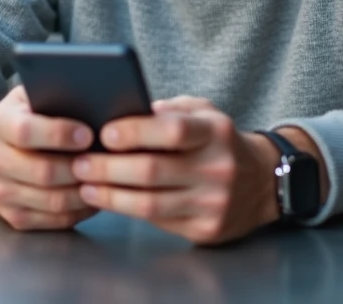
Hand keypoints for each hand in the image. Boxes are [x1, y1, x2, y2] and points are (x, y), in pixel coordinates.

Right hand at [0, 87, 97, 231]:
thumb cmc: (21, 118)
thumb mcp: (28, 97)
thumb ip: (51, 95)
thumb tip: (91, 101)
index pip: (26, 131)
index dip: (60, 134)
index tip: (88, 134)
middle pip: (43, 172)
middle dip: (80, 167)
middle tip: (106, 161)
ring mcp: (1, 192)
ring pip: (52, 201)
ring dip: (85, 192)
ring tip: (107, 179)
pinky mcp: (13, 216)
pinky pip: (54, 220)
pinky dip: (80, 211)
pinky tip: (95, 195)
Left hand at [70, 96, 281, 244]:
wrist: (264, 183)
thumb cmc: (220, 141)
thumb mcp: (204, 113)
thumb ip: (168, 111)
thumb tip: (119, 113)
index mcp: (216, 132)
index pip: (172, 131)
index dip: (135, 132)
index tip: (104, 133)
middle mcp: (217, 168)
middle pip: (152, 171)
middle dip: (108, 168)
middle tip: (78, 163)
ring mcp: (213, 203)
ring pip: (149, 203)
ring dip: (110, 195)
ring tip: (84, 185)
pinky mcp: (206, 230)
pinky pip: (158, 221)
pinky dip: (127, 210)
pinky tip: (108, 200)